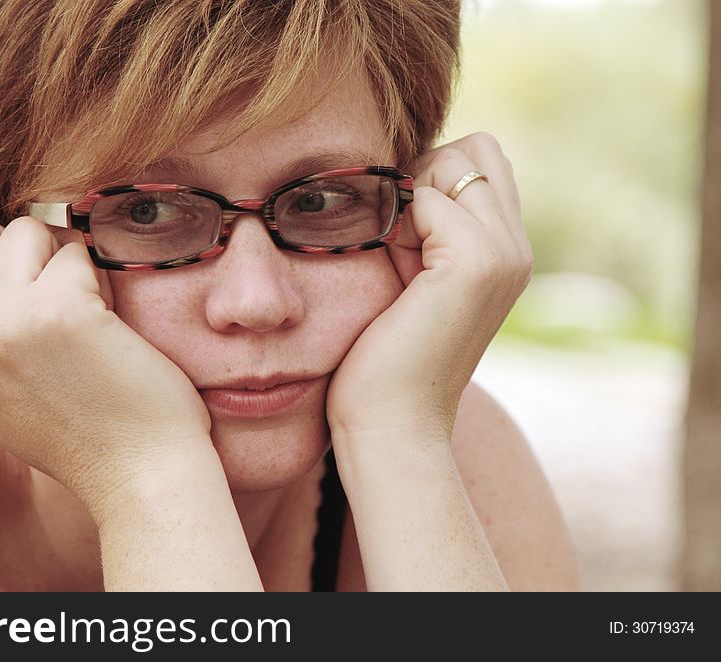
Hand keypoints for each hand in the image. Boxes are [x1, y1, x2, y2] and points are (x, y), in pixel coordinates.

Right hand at [0, 213, 212, 512]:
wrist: (137, 475)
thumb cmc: (84, 432)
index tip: (26, 292)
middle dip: (21, 247)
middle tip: (58, 292)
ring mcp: (5, 321)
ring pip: (26, 228)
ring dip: (64, 257)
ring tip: (89, 308)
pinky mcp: (59, 310)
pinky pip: (76, 250)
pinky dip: (101, 275)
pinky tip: (112, 321)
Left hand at [326, 133, 532, 440]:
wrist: (390, 423)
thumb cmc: (385, 357)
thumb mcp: (410, 274)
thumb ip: (422, 227)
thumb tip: (405, 174)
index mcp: (505, 252)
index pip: (479, 161)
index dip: (430, 182)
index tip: (401, 242)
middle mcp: (517, 248)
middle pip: (475, 149)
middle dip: (426, 176)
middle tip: (398, 241)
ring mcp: (504, 254)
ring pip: (455, 160)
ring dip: (411, 198)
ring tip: (396, 259)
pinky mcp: (477, 263)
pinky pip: (429, 196)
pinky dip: (400, 222)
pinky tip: (394, 271)